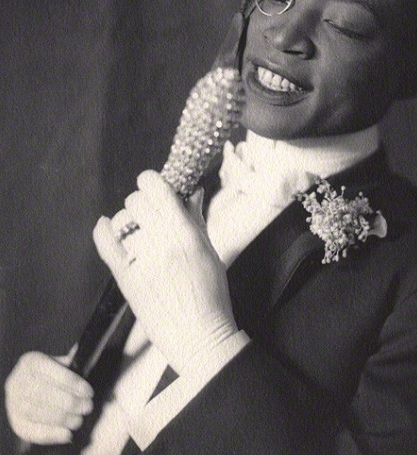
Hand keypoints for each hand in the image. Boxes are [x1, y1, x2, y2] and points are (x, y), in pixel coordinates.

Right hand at [5, 348, 93, 444]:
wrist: (22, 385)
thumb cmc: (45, 373)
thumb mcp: (55, 362)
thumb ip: (69, 365)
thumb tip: (85, 364)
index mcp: (31, 361)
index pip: (55, 373)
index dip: (74, 384)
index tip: (89, 392)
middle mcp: (18, 381)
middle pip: (45, 394)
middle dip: (70, 402)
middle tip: (87, 407)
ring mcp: (13, 402)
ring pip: (38, 413)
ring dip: (62, 419)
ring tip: (78, 420)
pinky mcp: (14, 421)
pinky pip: (31, 431)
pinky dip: (51, 434)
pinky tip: (66, 434)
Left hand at [93, 170, 237, 372]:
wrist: (199, 337)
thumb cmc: (210, 294)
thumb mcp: (210, 251)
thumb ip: (196, 218)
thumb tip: (192, 191)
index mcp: (186, 234)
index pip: (157, 189)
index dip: (152, 181)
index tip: (154, 186)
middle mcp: (162, 244)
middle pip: (136, 201)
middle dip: (141, 202)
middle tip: (148, 212)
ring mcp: (141, 262)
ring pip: (120, 220)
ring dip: (127, 220)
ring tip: (136, 230)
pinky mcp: (126, 279)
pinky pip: (105, 244)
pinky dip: (103, 231)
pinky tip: (107, 228)